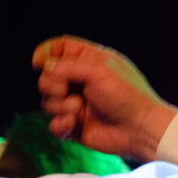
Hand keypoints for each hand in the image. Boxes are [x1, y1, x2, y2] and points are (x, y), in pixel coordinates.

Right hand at [34, 35, 176, 160]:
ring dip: (58, 105)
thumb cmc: (126, 95)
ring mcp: (77, 104)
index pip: (61, 48)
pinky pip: (53, 124)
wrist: (139, 129)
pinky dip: (58, 124)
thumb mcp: (98, 70)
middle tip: (65, 90)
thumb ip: (68, 65)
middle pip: (48, 76)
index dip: (46, 52)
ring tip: (77, 109)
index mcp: (91, 61)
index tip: (38, 62)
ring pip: (48, 101)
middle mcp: (82, 81)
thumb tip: (45, 67)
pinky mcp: (75, 126)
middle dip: (51, 84)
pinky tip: (72, 124)